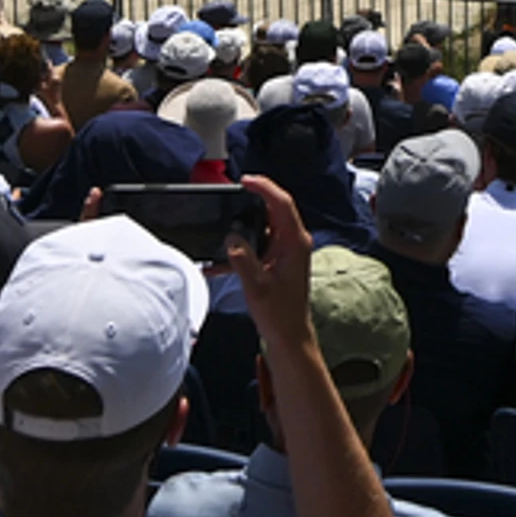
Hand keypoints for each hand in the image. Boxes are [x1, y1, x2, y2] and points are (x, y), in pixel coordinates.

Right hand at [232, 176, 314, 341]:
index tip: (245, 181)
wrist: (288, 335)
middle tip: (231, 194)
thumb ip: (242, 257)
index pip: (282, 203)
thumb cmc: (278, 313)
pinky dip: (242, 245)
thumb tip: (230, 237)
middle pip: (274, 209)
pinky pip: (259, 243)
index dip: (264, 187)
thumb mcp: (256, 284)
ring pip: (265, 225)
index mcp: (295, 242)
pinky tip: (220, 257)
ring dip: (244, 223)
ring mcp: (286, 250)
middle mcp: (294, 242)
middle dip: (252, 200)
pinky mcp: (278, 260)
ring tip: (224, 220)